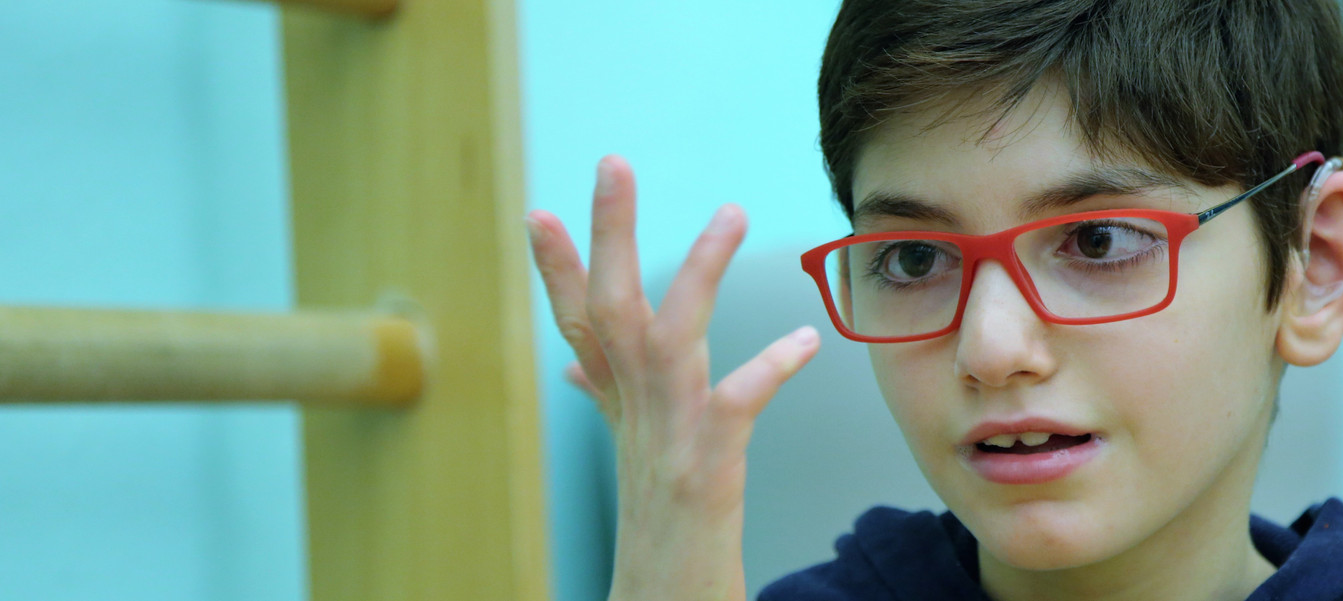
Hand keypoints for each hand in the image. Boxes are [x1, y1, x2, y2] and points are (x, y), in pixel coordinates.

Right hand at [527, 155, 820, 600]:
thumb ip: (610, 399)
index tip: (540, 211)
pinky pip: (733, 406)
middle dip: (607, 234)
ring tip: (730, 211)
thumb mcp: (634, 456)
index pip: (578, 325)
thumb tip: (574, 364)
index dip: (558, 269)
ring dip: (694, 272)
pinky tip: (801, 341)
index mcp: (621, 410)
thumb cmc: (663, 537)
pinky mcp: (706, 472)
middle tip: (613, 162)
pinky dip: (765, 369)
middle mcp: (633, 418)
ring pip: (666, 338)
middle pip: (606, 310)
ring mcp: (665, 442)